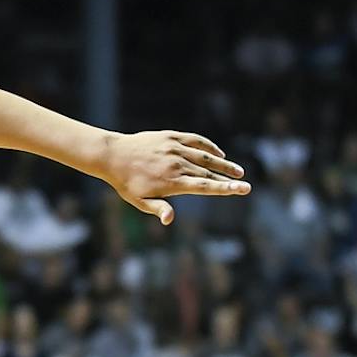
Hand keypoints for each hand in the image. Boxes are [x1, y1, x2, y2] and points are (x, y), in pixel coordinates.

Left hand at [97, 131, 249, 225]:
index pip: (204, 186)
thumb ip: (158, 208)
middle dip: (228, 179)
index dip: (225, 188)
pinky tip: (219, 153)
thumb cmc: (125, 182)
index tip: (243, 189)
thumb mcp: (138, 200)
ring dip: (223, 163)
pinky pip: (195, 140)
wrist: (112, 155)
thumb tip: (170, 220)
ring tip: (237, 171)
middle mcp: (176, 164)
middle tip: (245, 185)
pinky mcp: (171, 136)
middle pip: (208, 172)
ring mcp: (174, 149)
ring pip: (205, 157)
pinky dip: (209, 146)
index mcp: (171, 182)